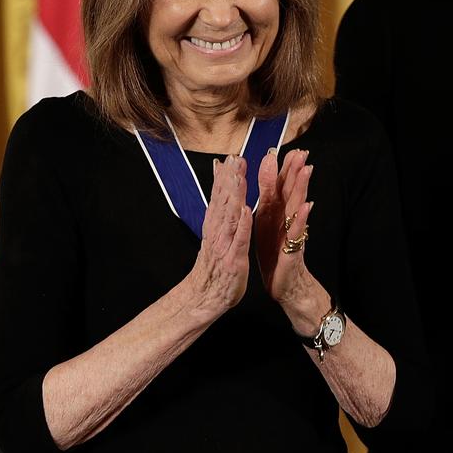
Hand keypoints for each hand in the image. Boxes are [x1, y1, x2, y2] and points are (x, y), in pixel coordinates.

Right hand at [186, 155, 251, 317]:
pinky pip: (239, 240)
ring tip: (239, 177)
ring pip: (231, 216)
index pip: (220, 195)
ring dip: (235, 196)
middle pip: (224, 201)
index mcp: (216, 223)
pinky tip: (246, 211)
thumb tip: (218, 177)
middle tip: (235, 159)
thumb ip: (218, 203)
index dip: (226, 175)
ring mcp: (226, 244)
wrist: (205, 296)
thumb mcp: (215, 231)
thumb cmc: (215, 263)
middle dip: (230, 179)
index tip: (231, 156)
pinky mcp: (234, 259)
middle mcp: (218, 230)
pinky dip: (242, 225)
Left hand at [254, 148, 314, 304]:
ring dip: (302, 188)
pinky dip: (302, 219)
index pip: (279, 185)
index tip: (283, 148)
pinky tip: (307, 207)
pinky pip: (298, 232)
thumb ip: (268, 198)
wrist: (284, 285)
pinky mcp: (294, 249)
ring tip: (307, 170)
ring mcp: (292, 233)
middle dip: (296, 171)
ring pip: (297, 207)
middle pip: (291, 191)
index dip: (282, 167)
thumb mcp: (266, 222)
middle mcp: (286, 219)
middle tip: (301, 152)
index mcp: (275, 212)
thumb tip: (269, 173)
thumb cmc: (274, 253)